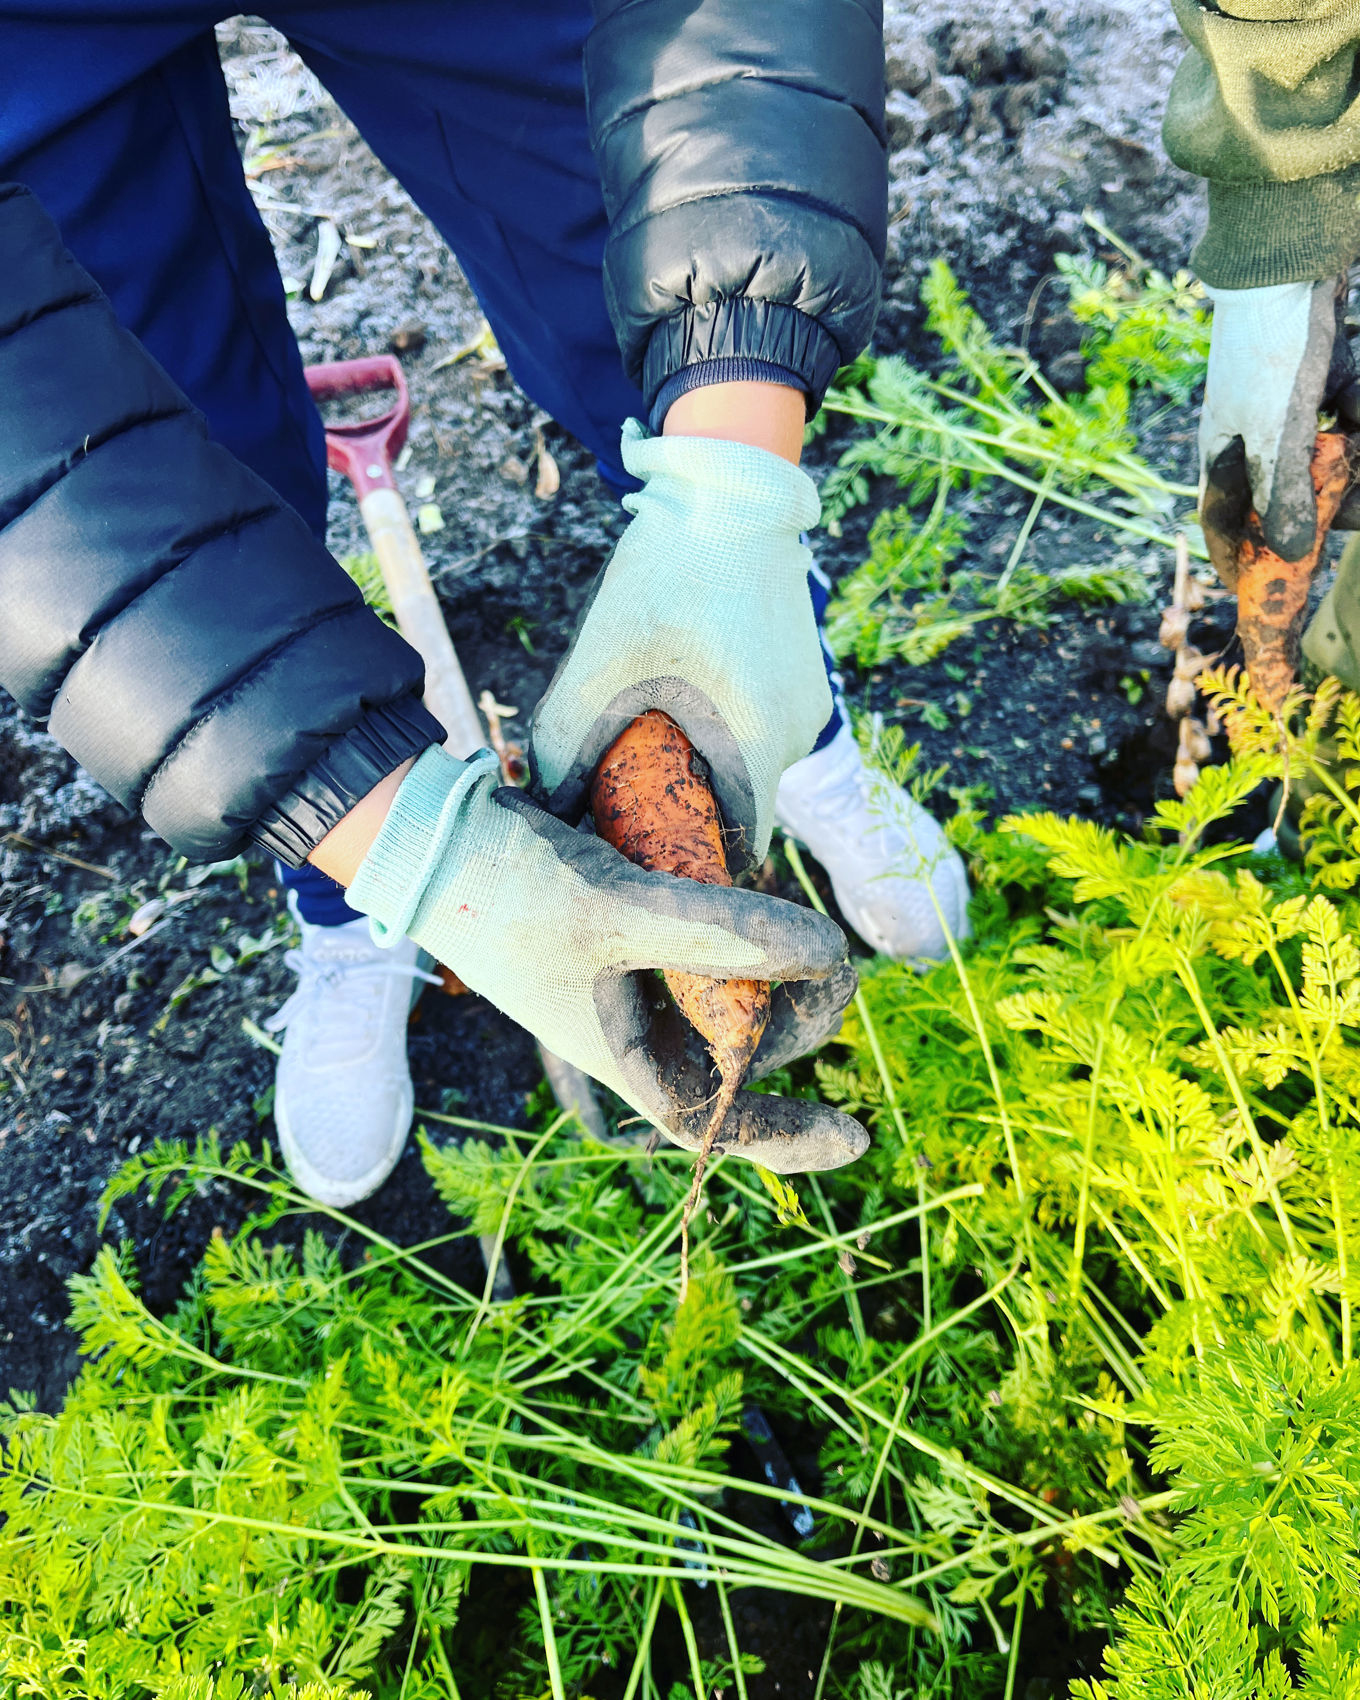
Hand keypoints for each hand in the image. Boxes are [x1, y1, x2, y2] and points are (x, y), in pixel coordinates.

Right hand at [344, 747, 866, 1173]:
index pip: (715, 1121)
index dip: (787, 1138)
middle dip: (793, 1016)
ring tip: (799, 919)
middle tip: (834, 964)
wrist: (433, 834)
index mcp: (622, 1053)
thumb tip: (829, 954)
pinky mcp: (621, 926)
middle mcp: (629, 1024)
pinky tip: (753, 880)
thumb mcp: (620, 912)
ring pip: (721, 990)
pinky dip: (731, 921)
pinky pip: (696, 940)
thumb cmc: (509, 891)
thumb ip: (724, 933)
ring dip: (766, 963)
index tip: (854, 1137)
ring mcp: (625, 975)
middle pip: (735, 1047)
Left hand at [528, 416, 831, 869]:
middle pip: (738, 806)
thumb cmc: (667, 573)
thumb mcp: (602, 660)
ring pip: (748, 766)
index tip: (640, 857)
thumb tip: (544, 810)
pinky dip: (722, 730)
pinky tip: (682, 696)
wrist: (733, 488)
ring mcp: (808, 705)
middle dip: (683, 811)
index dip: (689, 863)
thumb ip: (566, 744)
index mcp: (755, 737)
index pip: (737, 846)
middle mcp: (796, 732)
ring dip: (701, 766)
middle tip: (625, 796)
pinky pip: (759, 730)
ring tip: (648, 737)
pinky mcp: (805, 680)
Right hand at [1200, 277, 1358, 560]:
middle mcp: (1252, 433)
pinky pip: (1349, 413)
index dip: (1236, 557)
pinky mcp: (1323, 374)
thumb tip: (1292, 553)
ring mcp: (1289, 404)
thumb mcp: (1279, 435)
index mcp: (1223, 451)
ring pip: (1325, 453)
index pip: (1222, 519)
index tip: (1256, 589)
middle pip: (1287, 491)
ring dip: (1352, 457)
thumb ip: (1285, 497)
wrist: (1290, 264)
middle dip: (1324, 504)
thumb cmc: (1270, 354)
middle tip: (1353, 506)